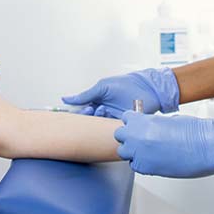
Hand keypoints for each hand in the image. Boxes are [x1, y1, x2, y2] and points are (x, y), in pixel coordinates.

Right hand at [61, 68, 179, 117]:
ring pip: (98, 125)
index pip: (82, 109)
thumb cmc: (125, 84)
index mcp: (97, 101)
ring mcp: (111, 118)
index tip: (70, 114)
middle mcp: (103, 110)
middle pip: (89, 119)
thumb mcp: (102, 87)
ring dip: (97, 121)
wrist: (146, 89)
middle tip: (89, 112)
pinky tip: (106, 123)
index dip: (76, 113)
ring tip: (101, 112)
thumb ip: (85, 95)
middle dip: (86, 117)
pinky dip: (106, 128)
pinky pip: (110, 129)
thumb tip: (66, 99)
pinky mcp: (120, 124)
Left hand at [114, 110, 213, 177]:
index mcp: (143, 121)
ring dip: (134, 151)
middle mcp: (137, 137)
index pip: (125, 119)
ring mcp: (140, 153)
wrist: (207, 145)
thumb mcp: (169, 120)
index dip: (132, 123)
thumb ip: (153, 124)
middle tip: (141, 139)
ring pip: (125, 153)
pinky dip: (142, 164)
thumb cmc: (194, 131)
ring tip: (148, 151)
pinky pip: (136, 166)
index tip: (138, 125)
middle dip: (129, 137)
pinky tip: (154, 161)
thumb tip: (150, 128)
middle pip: (120, 136)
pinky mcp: (147, 168)